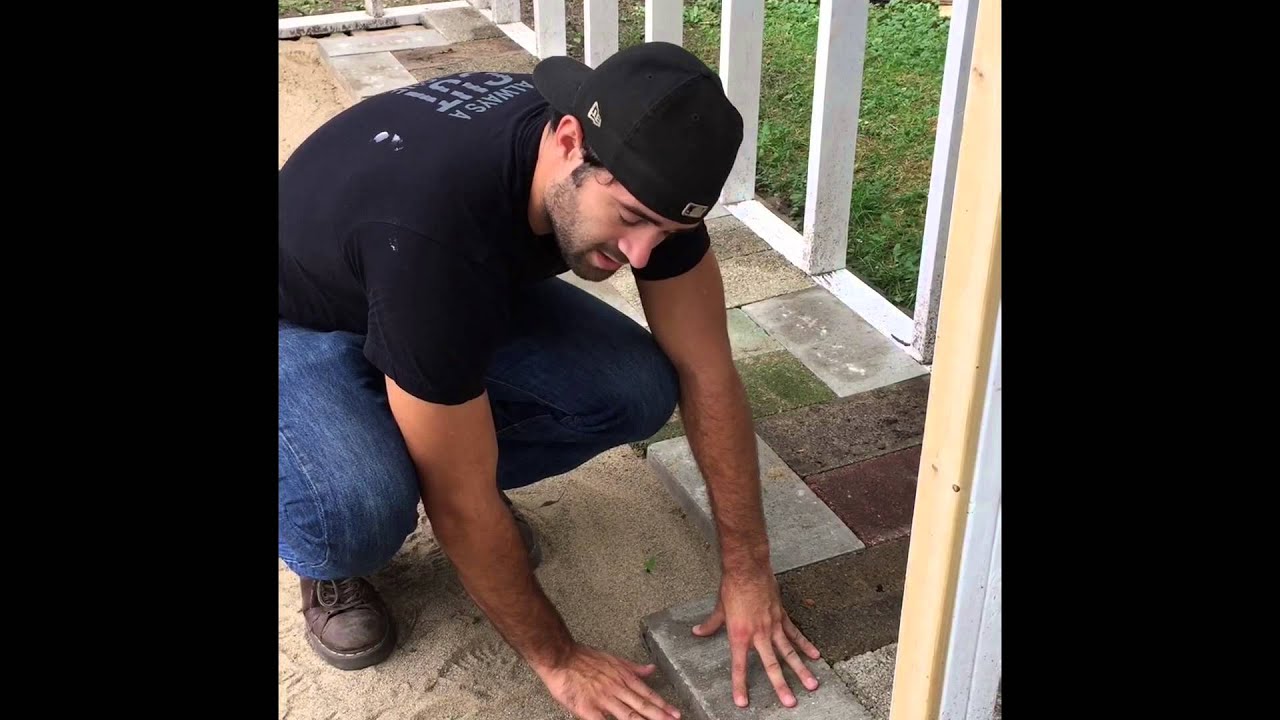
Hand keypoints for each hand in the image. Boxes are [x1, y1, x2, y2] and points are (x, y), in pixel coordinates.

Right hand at [538, 643, 681, 719]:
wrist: (561, 656)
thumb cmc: (585, 657)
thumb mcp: (613, 659)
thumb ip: (633, 667)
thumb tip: (651, 669)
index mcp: (623, 677)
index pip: (647, 694)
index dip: (662, 705)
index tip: (675, 713)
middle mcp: (616, 689)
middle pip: (641, 706)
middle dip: (659, 716)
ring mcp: (603, 700)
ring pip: (628, 715)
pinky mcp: (588, 709)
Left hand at [691, 572, 820, 707]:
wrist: (748, 568)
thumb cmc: (732, 587)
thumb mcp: (719, 608)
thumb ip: (711, 625)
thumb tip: (697, 632)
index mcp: (740, 635)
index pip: (739, 666)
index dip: (740, 685)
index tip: (743, 703)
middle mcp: (758, 634)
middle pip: (771, 665)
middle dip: (781, 686)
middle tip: (790, 703)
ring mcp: (773, 626)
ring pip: (789, 652)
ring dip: (801, 670)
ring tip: (812, 685)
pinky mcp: (782, 616)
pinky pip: (795, 634)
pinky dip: (805, 645)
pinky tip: (815, 656)